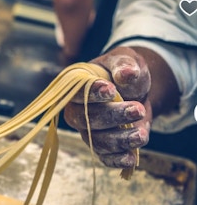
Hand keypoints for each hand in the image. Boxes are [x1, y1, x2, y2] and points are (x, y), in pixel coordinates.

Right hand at [64, 47, 151, 167]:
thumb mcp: (126, 60)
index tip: (111, 90)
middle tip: (137, 109)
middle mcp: (77, 111)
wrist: (135, 89)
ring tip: (141, 134)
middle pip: (86, 120)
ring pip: (96, 141)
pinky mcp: (100, 145)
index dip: (92, 94)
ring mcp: (88, 130)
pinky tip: (131, 157)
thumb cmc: (124, 72)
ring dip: (119, 140)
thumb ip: (124, 64)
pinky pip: (104, 156)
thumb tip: (126, 74)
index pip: (77, 93)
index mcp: (77, 87)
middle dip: (112, 117)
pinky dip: (116, 159)